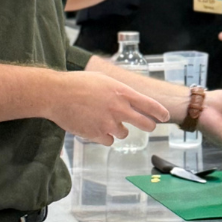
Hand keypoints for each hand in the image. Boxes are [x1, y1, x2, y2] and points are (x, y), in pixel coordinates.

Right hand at [46, 71, 168, 145]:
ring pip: (124, 134)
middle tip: (148, 125)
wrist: (56, 94)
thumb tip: (130, 99)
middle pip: (145, 124)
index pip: (150, 105)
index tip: (165, 116)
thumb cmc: (78, 83)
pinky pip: (109, 141)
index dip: (160, 112)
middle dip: (149, 125)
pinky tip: (95, 127)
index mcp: (122, 92)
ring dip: (118, 129)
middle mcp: (119, 109)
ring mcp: (108, 123)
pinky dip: (104, 136)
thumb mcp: (104, 80)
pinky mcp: (97, 134)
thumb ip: (119, 90)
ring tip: (103, 119)